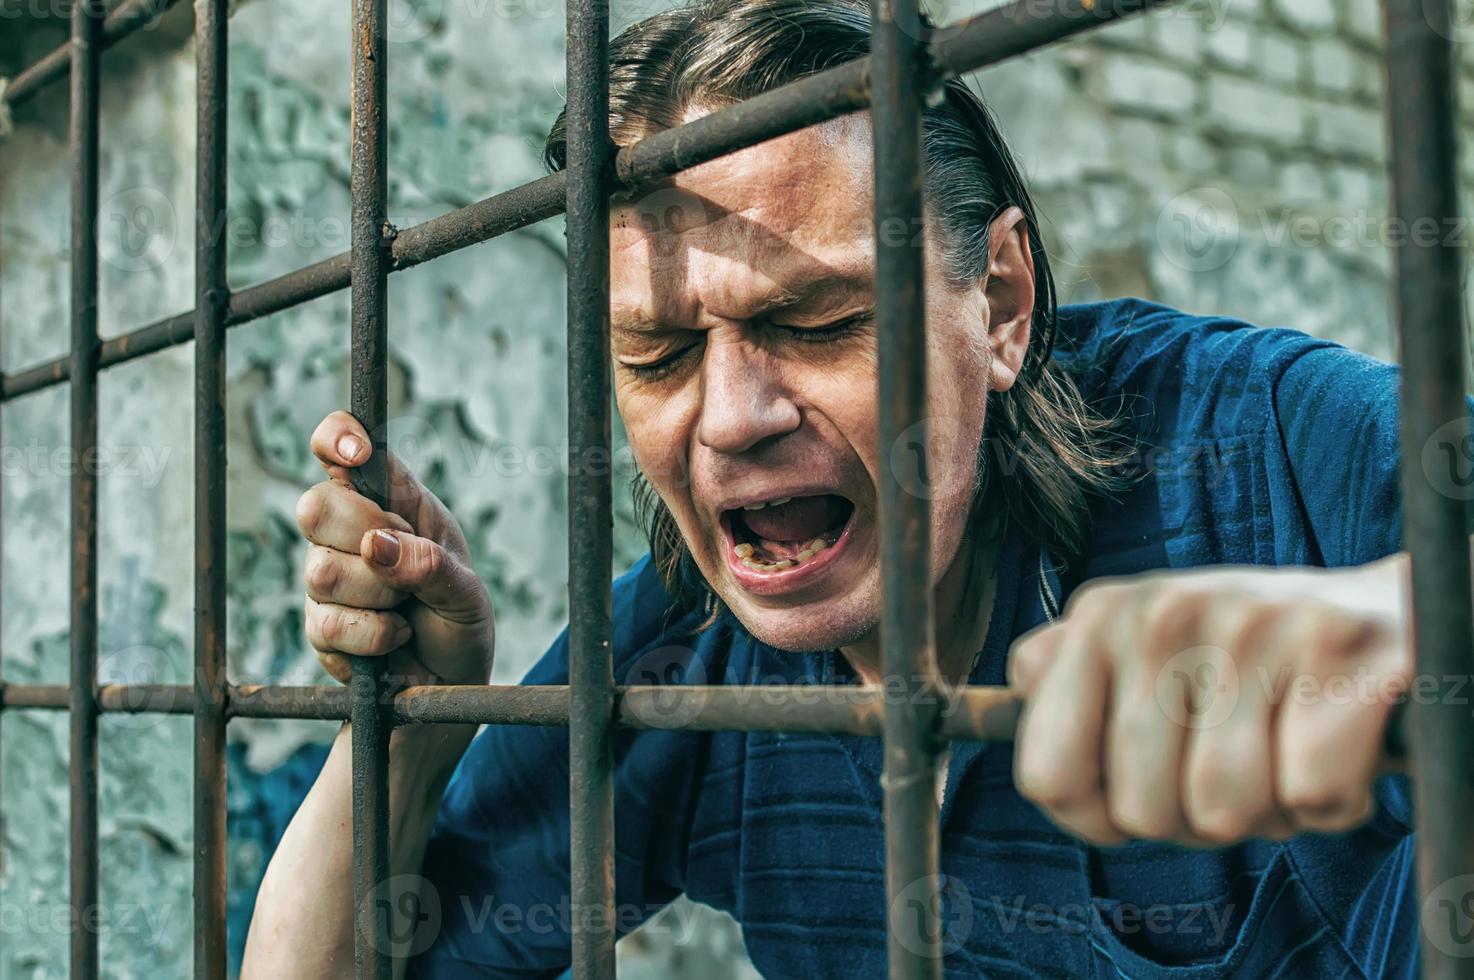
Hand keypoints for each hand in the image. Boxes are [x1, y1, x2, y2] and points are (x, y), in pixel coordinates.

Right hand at [297, 411, 493, 688]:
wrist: (451, 683)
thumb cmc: (460, 620)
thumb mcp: (466, 590)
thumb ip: (431, 564)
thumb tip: (378, 547)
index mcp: (392, 500)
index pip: (342, 446)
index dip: (338, 437)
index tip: (357, 454)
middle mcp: (349, 530)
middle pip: (315, 505)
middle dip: (367, 535)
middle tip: (406, 559)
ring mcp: (326, 577)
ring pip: (322, 571)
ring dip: (379, 596)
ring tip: (407, 608)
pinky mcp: (319, 626)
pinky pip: (327, 624)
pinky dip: (374, 637)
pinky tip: (394, 638)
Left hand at [1007, 559, 1410, 846]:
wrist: (1386, 617)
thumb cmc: (1243, 662)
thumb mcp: (1139, 652)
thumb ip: (1063, 679)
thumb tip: (1007, 698)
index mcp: (1101, 617)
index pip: (1048, 776)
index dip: (1096, 816)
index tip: (1136, 795)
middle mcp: (1164, 612)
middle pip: (1141, 811)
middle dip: (1192, 818)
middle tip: (1233, 763)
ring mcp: (1253, 626)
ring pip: (1222, 812)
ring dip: (1265, 812)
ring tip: (1281, 751)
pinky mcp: (1341, 653)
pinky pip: (1309, 798)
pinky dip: (1332, 802)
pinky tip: (1335, 748)